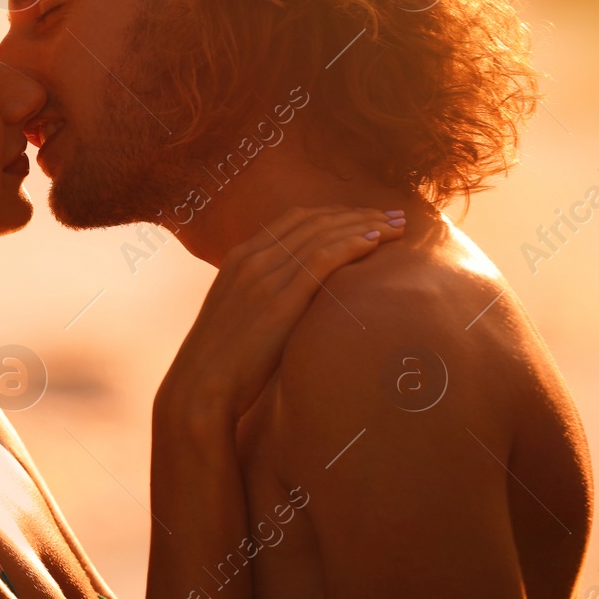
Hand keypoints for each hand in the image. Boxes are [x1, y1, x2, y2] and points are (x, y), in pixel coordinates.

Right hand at [156, 205, 404, 434]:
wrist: (200, 385)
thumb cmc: (221, 361)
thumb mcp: (237, 315)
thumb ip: (261, 296)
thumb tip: (292, 300)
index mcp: (238, 257)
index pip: (294, 219)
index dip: (334, 213)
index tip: (364, 217)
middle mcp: (251, 258)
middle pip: (314, 221)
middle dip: (358, 214)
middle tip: (393, 215)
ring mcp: (264, 276)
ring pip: (323, 234)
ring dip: (365, 225)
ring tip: (398, 226)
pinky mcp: (280, 299)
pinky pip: (322, 259)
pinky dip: (351, 244)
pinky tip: (376, 242)